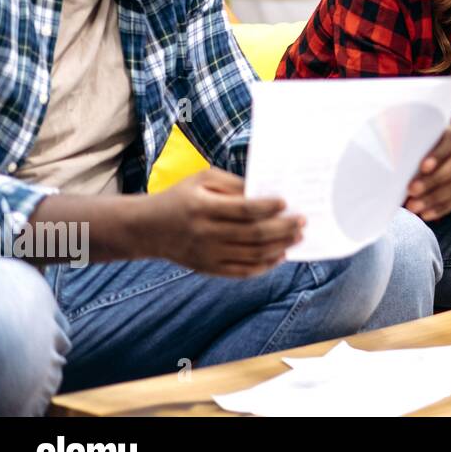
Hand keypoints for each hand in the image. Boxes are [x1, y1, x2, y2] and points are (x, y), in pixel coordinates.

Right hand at [143, 168, 302, 277]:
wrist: (148, 228)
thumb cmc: (181, 197)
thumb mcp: (202, 179)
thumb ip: (233, 183)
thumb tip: (265, 191)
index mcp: (204, 208)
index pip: (243, 210)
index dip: (268, 207)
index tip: (286, 203)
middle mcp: (206, 234)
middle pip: (253, 234)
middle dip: (283, 228)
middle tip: (302, 221)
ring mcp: (208, 255)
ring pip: (252, 255)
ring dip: (280, 247)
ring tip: (298, 237)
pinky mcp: (209, 269)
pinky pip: (242, 271)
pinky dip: (265, 266)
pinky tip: (280, 255)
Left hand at [405, 124, 450, 220]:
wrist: (415, 167)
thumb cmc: (406, 152)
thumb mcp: (405, 144)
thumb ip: (400, 145)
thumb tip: (384, 151)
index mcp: (445, 137)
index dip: (439, 154)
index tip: (423, 166)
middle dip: (432, 180)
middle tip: (411, 189)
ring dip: (432, 198)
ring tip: (412, 207)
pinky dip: (439, 210)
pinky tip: (424, 214)